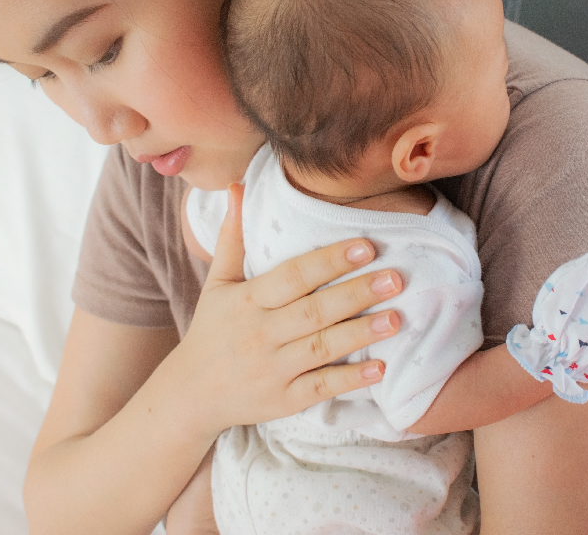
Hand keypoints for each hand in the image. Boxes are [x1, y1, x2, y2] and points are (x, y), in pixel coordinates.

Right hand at [165, 184, 402, 436]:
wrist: (191, 393)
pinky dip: (350, 379)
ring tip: (397, 318)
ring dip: (361, 333)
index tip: (366, 247)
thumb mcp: (218, 283)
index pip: (293, 276)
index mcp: (248, 300)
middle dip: (356, 293)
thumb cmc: (212, 330)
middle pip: (314, 311)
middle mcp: (261, 333)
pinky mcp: (284, 400)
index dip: (330, 261)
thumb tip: (237, 186)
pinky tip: (379, 368)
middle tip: (395, 278)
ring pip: (322, 348)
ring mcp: (273, 369)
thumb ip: (233, 237)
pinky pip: (321, 387)